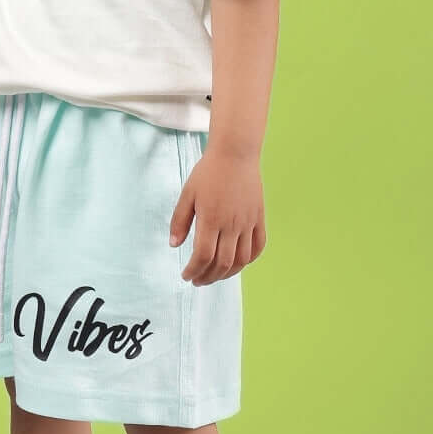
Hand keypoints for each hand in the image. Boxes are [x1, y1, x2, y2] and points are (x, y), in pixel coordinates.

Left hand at [169, 149, 265, 285]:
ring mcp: (248, 222)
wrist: (235, 153)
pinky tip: (237, 263)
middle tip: (198, 280)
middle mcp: (231, 225)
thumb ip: (180, 221)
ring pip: (241, 260)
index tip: (186, 275)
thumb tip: (174, 245)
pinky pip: (258, 246)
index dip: (193, 270)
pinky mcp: (259, 218)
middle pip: (221, 263)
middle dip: (208, 277)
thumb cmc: (208, 172)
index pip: (202, 256)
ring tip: (215, 276)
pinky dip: (249, 260)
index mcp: (211, 219)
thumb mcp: (187, 195)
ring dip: (227, 273)